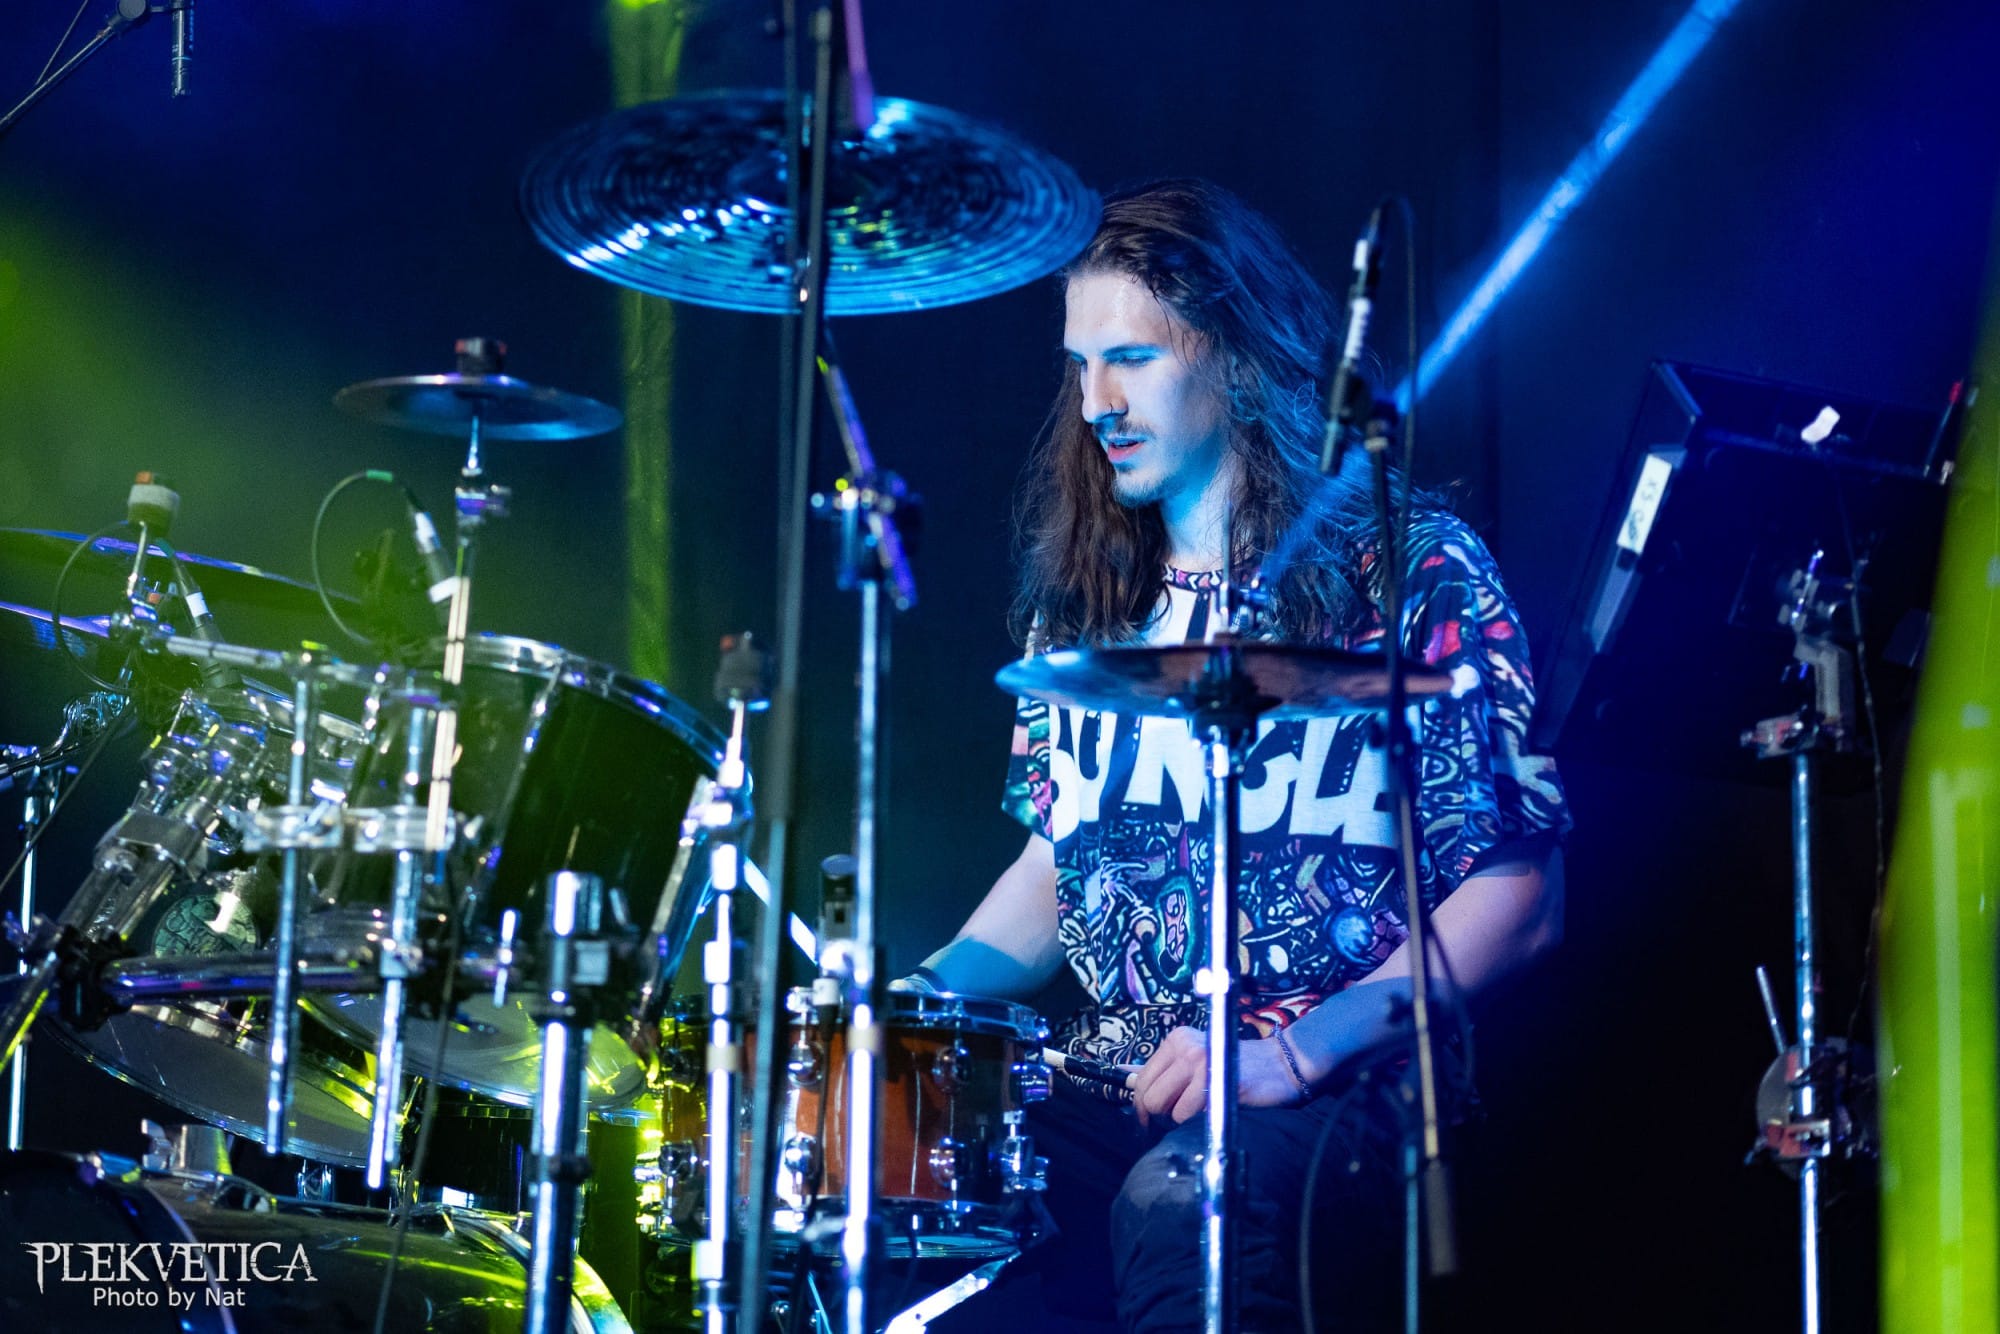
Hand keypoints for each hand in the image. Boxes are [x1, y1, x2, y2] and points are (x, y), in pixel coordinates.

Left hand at [1128, 1026, 1306, 1127]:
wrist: (1281, 1067)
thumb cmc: (1236, 1068)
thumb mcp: (1195, 1062)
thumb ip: (1164, 1070)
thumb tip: (1124, 1075)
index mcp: (1176, 1040)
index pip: (1140, 1079)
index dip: (1141, 1106)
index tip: (1148, 1122)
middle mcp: (1184, 1046)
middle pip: (1147, 1095)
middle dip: (1158, 1116)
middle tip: (1177, 1120)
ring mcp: (1199, 1061)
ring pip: (1163, 1107)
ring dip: (1178, 1120)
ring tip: (1199, 1112)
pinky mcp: (1215, 1080)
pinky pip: (1186, 1115)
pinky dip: (1196, 1122)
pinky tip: (1212, 1111)